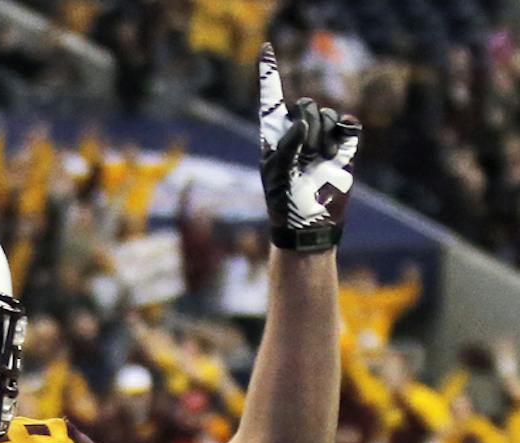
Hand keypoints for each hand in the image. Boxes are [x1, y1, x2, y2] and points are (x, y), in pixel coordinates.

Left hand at [257, 43, 359, 251]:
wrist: (311, 224)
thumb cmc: (285, 202)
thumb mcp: (276, 176)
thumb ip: (284, 146)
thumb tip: (301, 120)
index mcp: (275, 136)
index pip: (272, 99)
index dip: (269, 72)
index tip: (267, 46)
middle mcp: (298, 132)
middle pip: (307, 104)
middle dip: (308, 125)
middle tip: (306, 155)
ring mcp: (323, 137)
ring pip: (328, 115)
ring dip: (324, 138)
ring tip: (319, 163)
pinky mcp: (345, 144)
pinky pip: (349, 124)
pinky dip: (345, 134)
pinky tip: (337, 153)